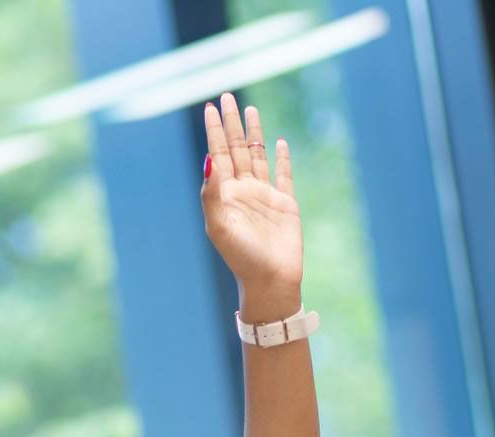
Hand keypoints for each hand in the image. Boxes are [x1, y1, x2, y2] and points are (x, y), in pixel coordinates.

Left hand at [201, 93, 301, 306]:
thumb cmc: (242, 257)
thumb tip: (208, 158)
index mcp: (225, 194)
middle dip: (232, 124)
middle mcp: (244, 191)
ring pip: (257, 157)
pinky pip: (284, 176)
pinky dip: (283, 159)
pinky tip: (280, 143)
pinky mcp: (286, 205)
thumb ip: (212, 192)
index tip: (210, 108)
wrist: (270, 280)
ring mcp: (265, 196)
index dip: (214, 131)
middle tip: (226, 96)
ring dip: (254, 134)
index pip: (218, 154)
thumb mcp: (219, 225)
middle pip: (237, 149)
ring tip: (249, 109)